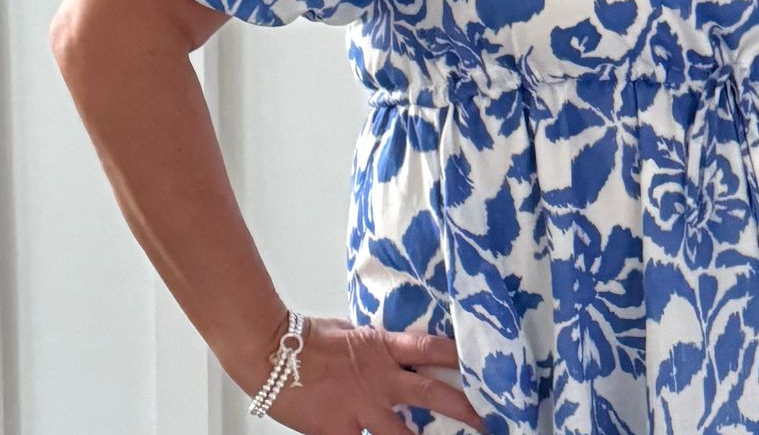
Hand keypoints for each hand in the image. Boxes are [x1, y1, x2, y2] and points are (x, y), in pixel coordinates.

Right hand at [236, 315, 487, 434]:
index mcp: (383, 348)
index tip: (483, 364)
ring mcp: (362, 409)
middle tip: (486, 418)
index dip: (459, 357)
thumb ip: (377, 347)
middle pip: (432, 394)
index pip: (431, 348)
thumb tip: (393, 352)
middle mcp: (379, 379)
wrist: (272, 352)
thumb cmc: (306, 338)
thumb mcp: (352, 333)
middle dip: (462, 407)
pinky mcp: (340, 432)